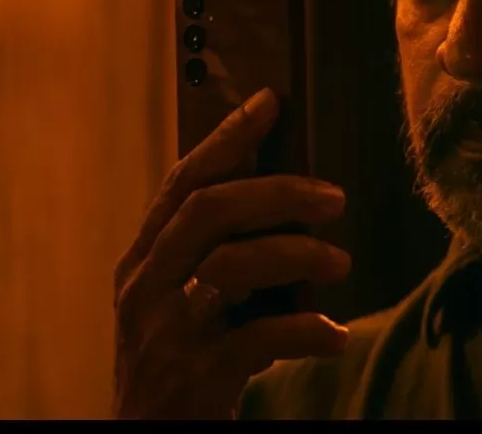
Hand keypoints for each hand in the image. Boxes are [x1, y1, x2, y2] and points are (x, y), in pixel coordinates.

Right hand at [111, 89, 351, 418]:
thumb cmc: (179, 365)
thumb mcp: (181, 302)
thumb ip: (216, 254)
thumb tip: (285, 194)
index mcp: (142, 263)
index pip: (181, 184)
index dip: (226, 139)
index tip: (269, 102)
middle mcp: (145, 289)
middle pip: (206, 212)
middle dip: (274, 192)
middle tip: (333, 197)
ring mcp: (165, 333)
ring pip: (229, 268)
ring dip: (295, 255)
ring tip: (340, 261)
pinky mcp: (194, 377)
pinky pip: (257, 339)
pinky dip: (304, 330)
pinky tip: (334, 335)